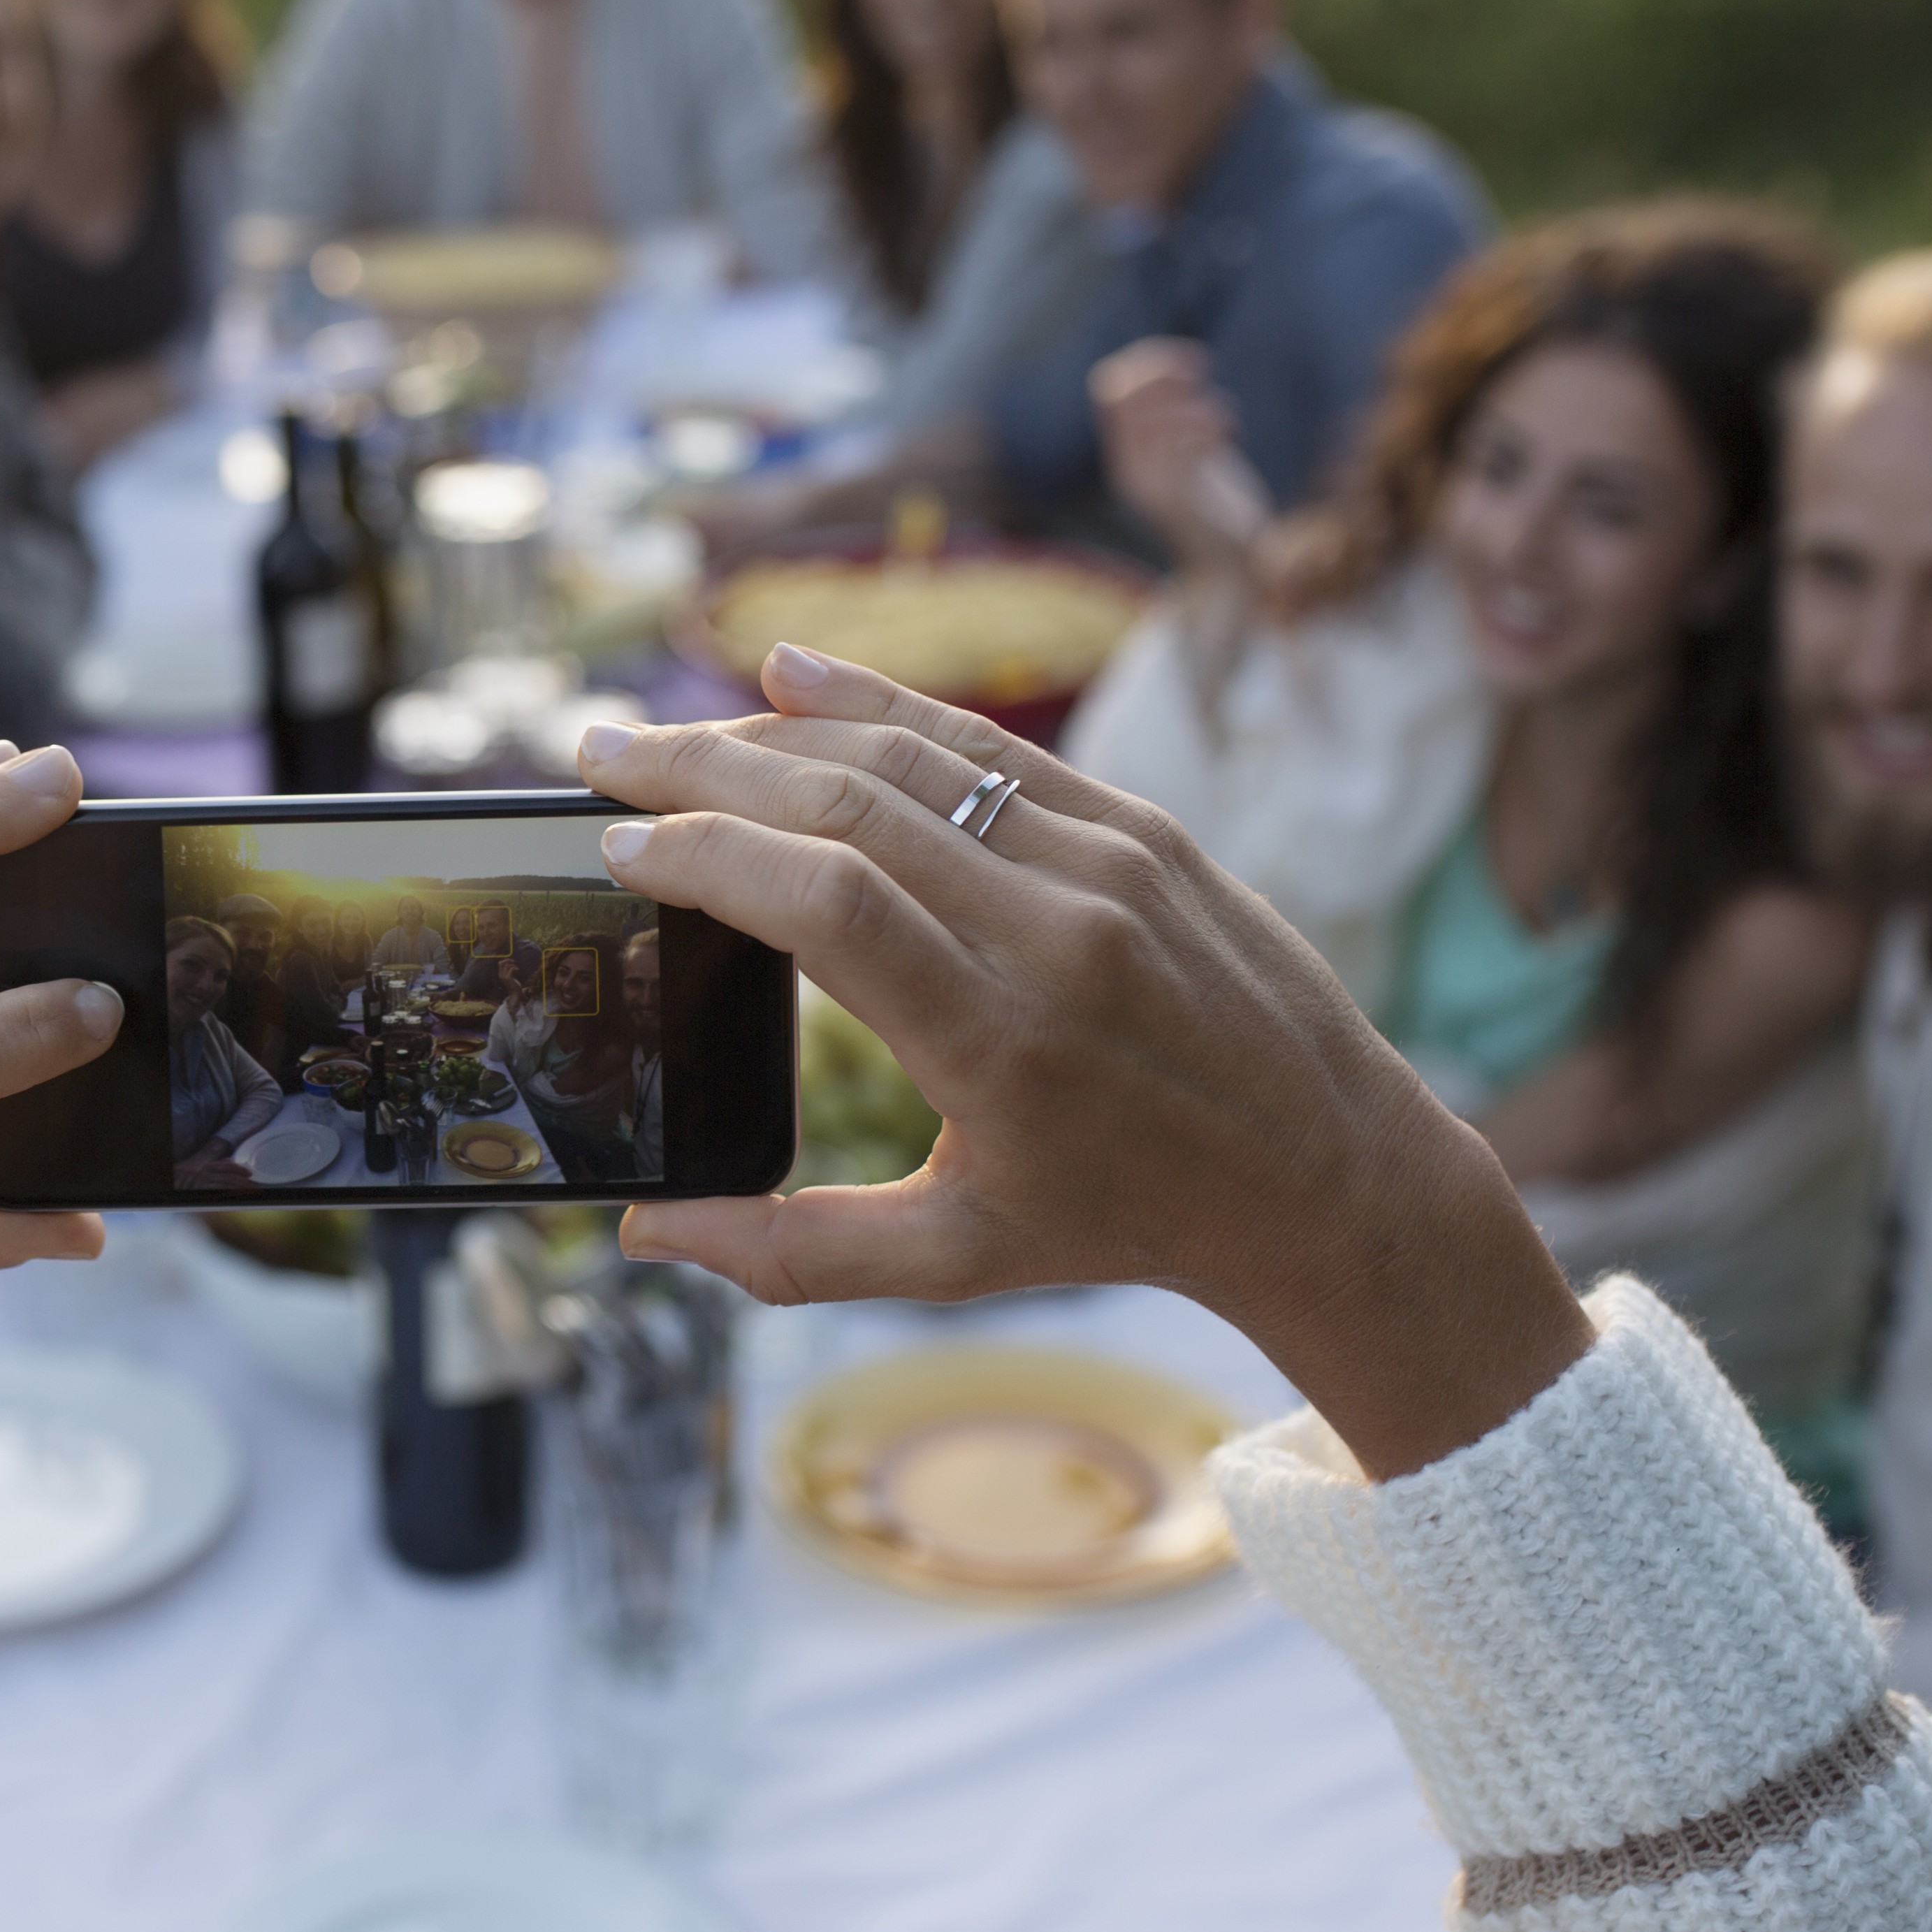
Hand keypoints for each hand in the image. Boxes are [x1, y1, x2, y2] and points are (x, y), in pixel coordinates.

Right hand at [177, 1148, 256, 1190]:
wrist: (171, 1183)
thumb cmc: (185, 1177)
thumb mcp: (199, 1168)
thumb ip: (215, 1165)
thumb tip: (229, 1160)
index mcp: (207, 1166)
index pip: (227, 1166)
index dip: (239, 1169)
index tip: (249, 1173)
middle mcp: (206, 1173)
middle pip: (230, 1177)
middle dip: (244, 1182)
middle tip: (255, 1186)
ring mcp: (203, 1184)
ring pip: (226, 1186)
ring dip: (240, 1190)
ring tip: (251, 1193)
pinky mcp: (201, 1193)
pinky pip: (219, 1195)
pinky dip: (229, 1196)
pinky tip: (237, 1198)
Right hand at [576, 648, 1588, 1478]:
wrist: (1331, 1176)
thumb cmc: (1130, 1224)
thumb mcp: (957, 1259)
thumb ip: (790, 1250)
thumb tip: (644, 1229)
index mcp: (999, 1047)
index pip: (824, 904)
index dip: (709, 856)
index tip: (619, 848)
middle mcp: (1055, 937)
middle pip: (847, 805)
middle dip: (703, 768)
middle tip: (600, 752)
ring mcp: (1108, 866)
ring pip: (911, 757)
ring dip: (771, 726)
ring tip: (671, 726)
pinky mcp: (1141, 826)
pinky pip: (989, 744)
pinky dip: (881, 699)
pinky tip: (793, 673)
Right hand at [1088, 340, 1267, 564]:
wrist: (1226, 567)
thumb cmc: (1215, 506)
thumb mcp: (1189, 456)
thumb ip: (1174, 421)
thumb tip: (1176, 368)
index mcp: (1125, 455)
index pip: (1109, 387)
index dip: (1147, 361)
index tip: (1190, 363)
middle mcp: (1129, 468)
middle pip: (1128, 394)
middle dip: (1170, 371)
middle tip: (1207, 377)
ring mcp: (1151, 484)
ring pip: (1160, 415)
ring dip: (1200, 404)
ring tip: (1225, 420)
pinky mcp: (1181, 497)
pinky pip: (1188, 440)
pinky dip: (1214, 424)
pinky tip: (1232, 436)